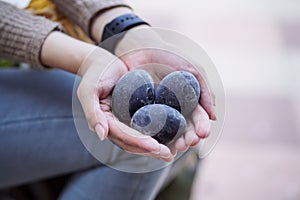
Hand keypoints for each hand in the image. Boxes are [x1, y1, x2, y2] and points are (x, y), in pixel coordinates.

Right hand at [77, 48, 173, 161]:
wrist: (101, 62)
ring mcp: (124, 120)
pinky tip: (171, 136)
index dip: (139, 142)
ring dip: (155, 147)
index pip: (123, 136)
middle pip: (133, 143)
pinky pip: (145, 125)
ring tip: (172, 152)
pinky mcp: (133, 112)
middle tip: (169, 155)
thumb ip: (92, 113)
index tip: (156, 147)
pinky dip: (157, 132)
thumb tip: (101, 135)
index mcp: (105, 123)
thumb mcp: (88, 91)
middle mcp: (115, 125)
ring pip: (140, 138)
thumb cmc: (94, 74)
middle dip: (151, 150)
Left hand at [115, 27, 215, 154]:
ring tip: (176, 146)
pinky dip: (154, 136)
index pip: (197, 118)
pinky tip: (158, 142)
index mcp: (189, 101)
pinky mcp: (142, 111)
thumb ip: (205, 92)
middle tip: (188, 143)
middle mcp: (175, 109)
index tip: (203, 134)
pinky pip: (149, 126)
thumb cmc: (171, 57)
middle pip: (184, 128)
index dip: (201, 127)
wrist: (143, 48)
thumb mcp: (193, 71)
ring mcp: (158, 111)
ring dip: (174, 140)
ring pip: (168, 131)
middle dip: (188, 137)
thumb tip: (214, 117)